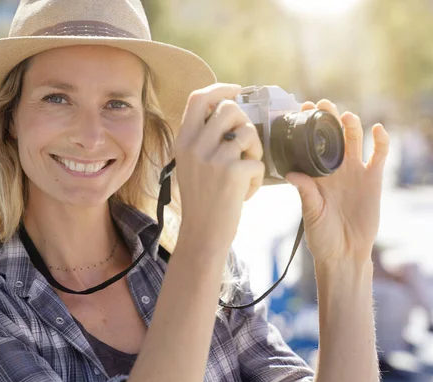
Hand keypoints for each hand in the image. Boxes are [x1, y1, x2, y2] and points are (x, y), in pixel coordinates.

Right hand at [176, 83, 263, 249]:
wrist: (202, 234)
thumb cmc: (201, 200)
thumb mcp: (190, 165)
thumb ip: (202, 139)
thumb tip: (228, 110)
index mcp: (183, 141)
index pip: (198, 98)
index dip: (220, 89)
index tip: (236, 90)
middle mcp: (195, 146)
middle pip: (229, 108)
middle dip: (245, 122)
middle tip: (245, 144)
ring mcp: (213, 159)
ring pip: (248, 132)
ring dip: (255, 149)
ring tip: (248, 169)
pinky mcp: (232, 174)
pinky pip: (257, 162)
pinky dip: (257, 178)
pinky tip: (246, 192)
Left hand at [285, 100, 389, 268]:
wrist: (345, 253)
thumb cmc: (321, 236)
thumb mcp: (311, 213)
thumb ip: (305, 192)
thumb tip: (292, 173)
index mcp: (314, 175)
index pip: (310, 145)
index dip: (307, 128)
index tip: (300, 112)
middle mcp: (333, 170)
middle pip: (332, 137)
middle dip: (328, 119)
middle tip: (321, 105)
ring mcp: (353, 173)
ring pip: (354, 141)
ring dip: (351, 126)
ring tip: (345, 116)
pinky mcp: (372, 180)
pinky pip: (378, 156)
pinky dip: (381, 141)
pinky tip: (378, 129)